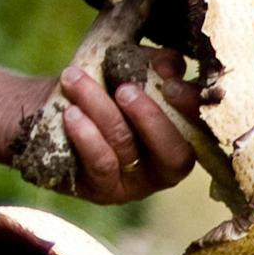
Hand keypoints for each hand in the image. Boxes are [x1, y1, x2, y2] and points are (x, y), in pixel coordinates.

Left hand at [55, 54, 202, 204]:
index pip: (202, 128)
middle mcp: (166, 166)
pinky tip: (71, 113)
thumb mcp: (128, 70)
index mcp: (184, 136)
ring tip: (76, 80)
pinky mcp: (105, 190)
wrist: (51, 109)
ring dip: (101, 109)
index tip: (170, 83)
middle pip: (175, 154)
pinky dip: (87, 136)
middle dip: (150, 118)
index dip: (191, 108)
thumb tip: (172, 63)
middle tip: (125, 89)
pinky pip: (101, 164)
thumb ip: (154, 65)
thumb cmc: (100, 87)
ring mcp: (137, 183)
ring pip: (126, 147)